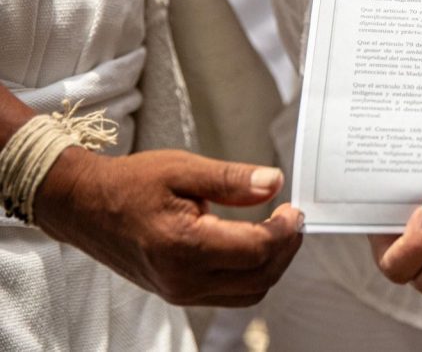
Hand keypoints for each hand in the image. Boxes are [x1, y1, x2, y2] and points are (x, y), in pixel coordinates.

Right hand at [33, 147, 302, 306]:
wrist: (84, 206)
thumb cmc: (130, 184)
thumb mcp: (183, 168)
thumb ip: (231, 179)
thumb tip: (274, 183)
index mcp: (184, 245)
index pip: (257, 249)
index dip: (285, 230)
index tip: (294, 209)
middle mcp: (182, 278)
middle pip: (260, 276)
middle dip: (285, 248)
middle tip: (292, 219)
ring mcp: (179, 292)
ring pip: (249, 292)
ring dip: (272, 264)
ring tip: (277, 231)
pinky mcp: (178, 294)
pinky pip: (231, 295)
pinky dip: (252, 274)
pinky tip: (253, 246)